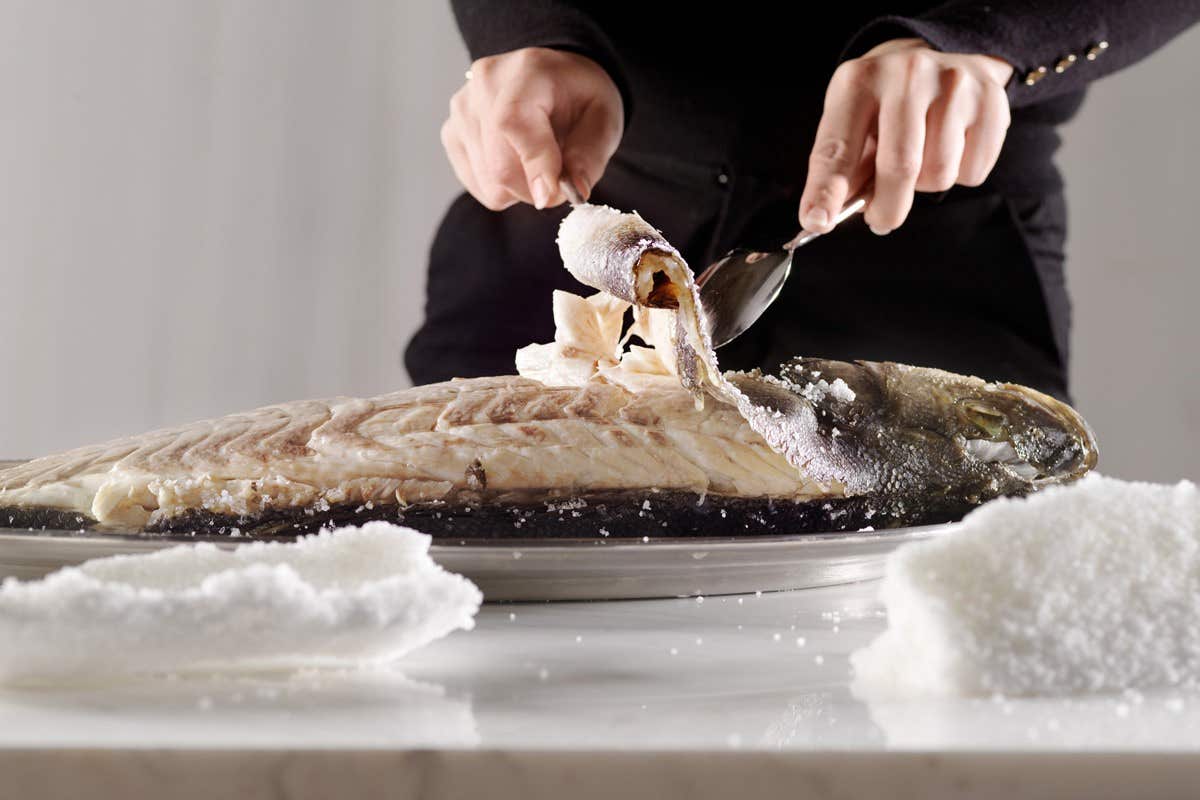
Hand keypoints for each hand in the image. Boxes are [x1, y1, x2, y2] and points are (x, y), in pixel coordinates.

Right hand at [442, 47, 623, 210]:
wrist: (554, 80)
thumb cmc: (579, 98)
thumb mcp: (604, 120)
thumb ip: (590, 155)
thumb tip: (574, 191)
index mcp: (526, 71)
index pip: (513, 123)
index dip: (532, 165)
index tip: (551, 196)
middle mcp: (483, 85)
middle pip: (500, 166)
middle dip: (536, 188)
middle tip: (561, 178)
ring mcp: (461, 110)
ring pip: (489, 183)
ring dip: (522, 188)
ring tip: (538, 159)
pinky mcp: (451, 133)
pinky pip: (478, 185)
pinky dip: (503, 186)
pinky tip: (517, 160)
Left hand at [799, 39, 1012, 235]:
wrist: (943, 57)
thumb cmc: (887, 103)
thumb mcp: (853, 121)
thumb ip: (843, 168)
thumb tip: (824, 216)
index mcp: (859, 81)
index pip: (837, 147)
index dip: (825, 190)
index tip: (816, 221)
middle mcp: (907, 75)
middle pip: (898, 168)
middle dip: (887, 209)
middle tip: (881, 219)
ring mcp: (954, 84)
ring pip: (938, 175)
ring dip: (925, 186)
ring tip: (921, 159)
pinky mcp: (991, 100)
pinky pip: (972, 172)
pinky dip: (959, 176)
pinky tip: (951, 148)